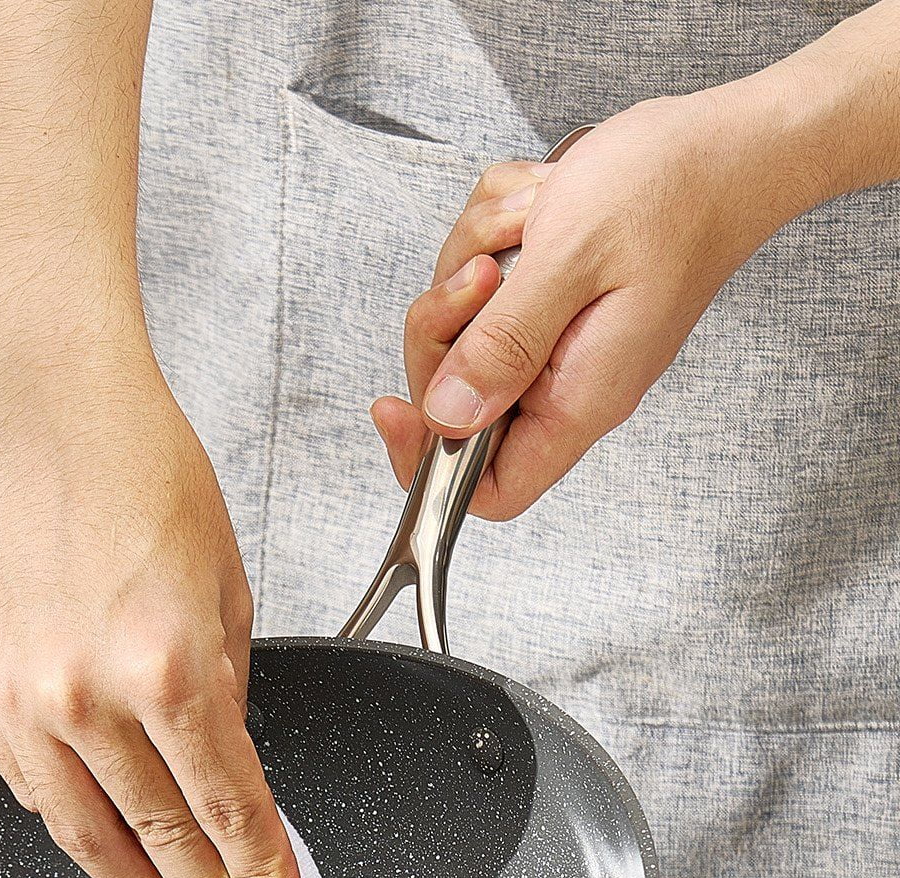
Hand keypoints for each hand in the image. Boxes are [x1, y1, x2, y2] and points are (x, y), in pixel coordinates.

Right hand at [0, 360, 300, 877]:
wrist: (46, 415)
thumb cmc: (141, 474)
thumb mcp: (225, 588)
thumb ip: (226, 694)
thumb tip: (225, 772)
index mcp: (169, 664)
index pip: (229, 807)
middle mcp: (90, 694)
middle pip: (162, 837)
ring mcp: (25, 698)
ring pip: (88, 834)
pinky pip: (34, 790)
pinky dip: (74, 835)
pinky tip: (102, 863)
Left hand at [370, 88, 817, 516]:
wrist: (731, 140)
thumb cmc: (674, 192)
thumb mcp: (572, 261)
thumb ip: (504, 344)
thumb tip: (446, 416)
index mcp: (578, 400)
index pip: (489, 489)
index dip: (428, 462)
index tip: (395, 406)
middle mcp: (564, 381)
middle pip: (453, 397)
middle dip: (444, 328)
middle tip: (481, 275)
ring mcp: (555, 339)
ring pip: (459, 328)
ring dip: (470, 262)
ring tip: (528, 219)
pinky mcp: (546, 297)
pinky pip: (480, 278)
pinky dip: (493, 233)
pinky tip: (538, 204)